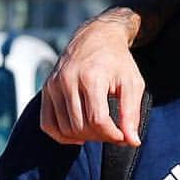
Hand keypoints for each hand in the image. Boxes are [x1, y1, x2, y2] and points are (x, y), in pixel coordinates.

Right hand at [41, 11, 143, 145]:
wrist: (96, 37)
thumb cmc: (118, 61)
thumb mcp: (132, 83)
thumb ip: (131, 113)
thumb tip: (133, 142)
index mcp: (91, 78)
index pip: (97, 120)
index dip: (112, 135)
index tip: (124, 136)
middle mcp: (67, 81)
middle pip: (80, 126)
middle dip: (101, 137)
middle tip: (115, 133)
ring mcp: (53, 85)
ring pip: (65, 128)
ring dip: (85, 137)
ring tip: (101, 130)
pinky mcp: (46, 89)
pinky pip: (47, 123)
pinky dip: (62, 135)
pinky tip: (80, 135)